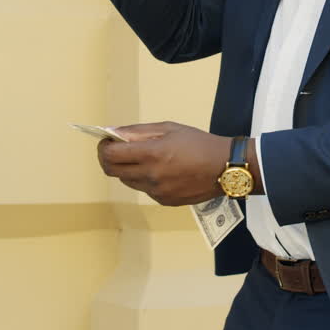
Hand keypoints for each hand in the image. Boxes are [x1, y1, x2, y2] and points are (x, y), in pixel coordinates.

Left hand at [97, 122, 232, 205]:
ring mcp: (157, 191)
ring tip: (140, 158)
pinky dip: (143, 179)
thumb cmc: (200, 143)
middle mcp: (151, 175)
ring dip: (126, 169)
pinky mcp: (164, 201)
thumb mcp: (170, 129)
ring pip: (127, 181)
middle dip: (108, 159)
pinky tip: (159, 170)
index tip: (106, 141)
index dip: (103, 148)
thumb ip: (140, 131)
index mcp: (152, 154)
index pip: (111, 156)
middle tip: (114, 150)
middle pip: (112, 171)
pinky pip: (144, 189)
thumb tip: (115, 133)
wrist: (225, 168)